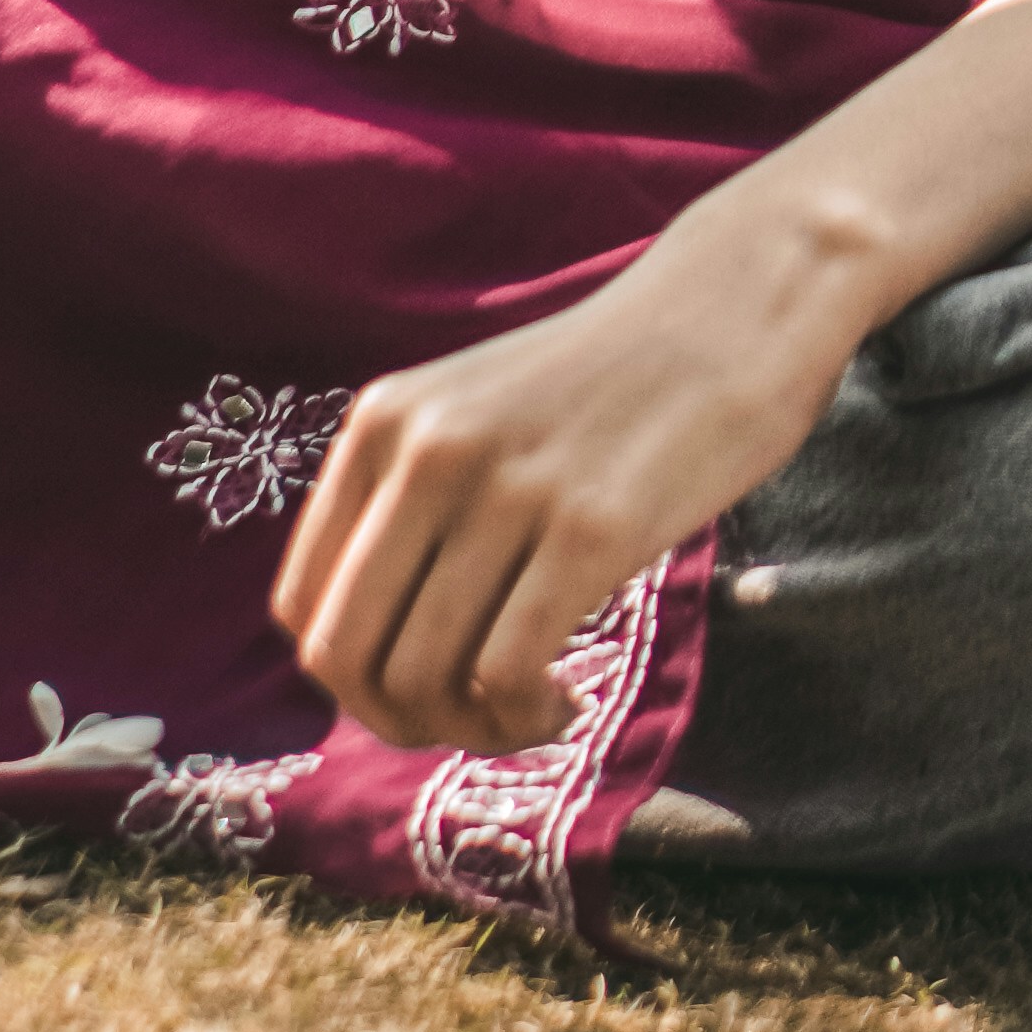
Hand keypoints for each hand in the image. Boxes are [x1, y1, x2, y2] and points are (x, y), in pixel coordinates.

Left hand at [270, 235, 857, 755]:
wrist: (732, 303)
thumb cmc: (605, 380)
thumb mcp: (472, 410)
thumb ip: (409, 500)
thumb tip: (364, 653)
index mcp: (383, 421)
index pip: (300, 606)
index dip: (351, 677)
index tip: (420, 683)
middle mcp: (427, 451)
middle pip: (345, 658)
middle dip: (398, 720)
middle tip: (470, 717)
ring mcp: (507, 489)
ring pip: (423, 679)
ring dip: (472, 727)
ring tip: (529, 706)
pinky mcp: (591, 529)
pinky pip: (506, 675)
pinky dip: (523, 717)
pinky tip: (564, 699)